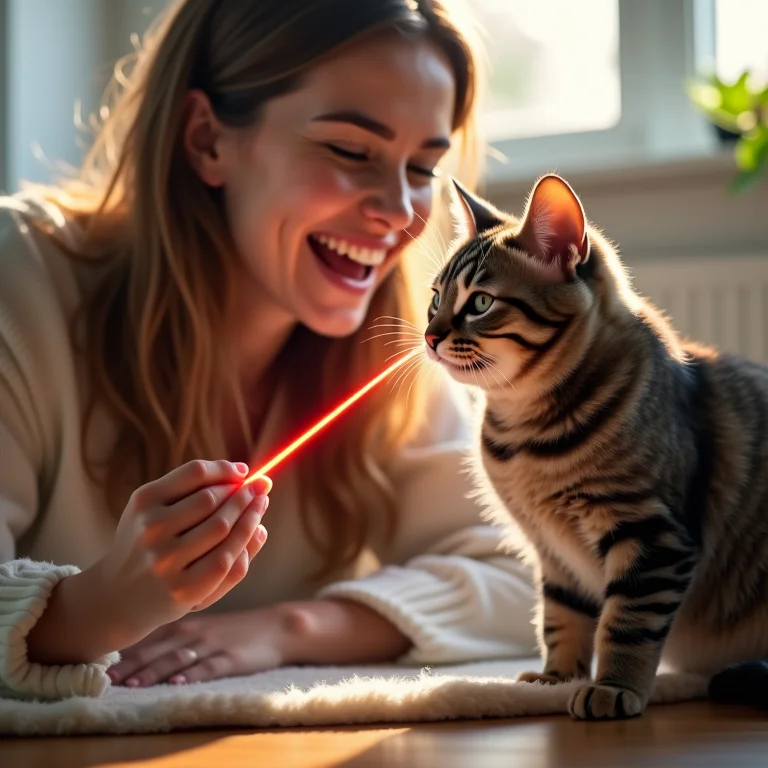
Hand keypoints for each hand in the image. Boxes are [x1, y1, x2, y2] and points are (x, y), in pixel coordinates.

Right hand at [97, 460, 270, 649]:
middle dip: (242, 491)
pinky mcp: (182, 591)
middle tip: (261, 487)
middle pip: (212, 500)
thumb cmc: (145, 543)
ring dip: (251, 514)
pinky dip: (246, 544)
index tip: (243, 471)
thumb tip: (245, 475)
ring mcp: (166, 561)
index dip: (225, 469)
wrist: (116, 597)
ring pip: (223, 529)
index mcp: (144, 501)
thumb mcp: (153, 509)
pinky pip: (226, 562)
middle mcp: (152, 529)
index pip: (195, 473)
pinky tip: (257, 532)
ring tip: (261, 504)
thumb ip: (193, 489)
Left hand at [108, 608, 295, 686]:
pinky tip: (177, 682)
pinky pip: (209, 667)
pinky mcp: (232, 658)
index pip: (147, 637)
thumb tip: (134, 650)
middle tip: (103, 680)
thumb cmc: (235, 630)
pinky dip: (191, 674)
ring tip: (131, 684)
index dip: (122, 652)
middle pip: (156, 650)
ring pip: (177, 658)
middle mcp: (194, 632)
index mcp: (184, 623)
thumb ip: (172, 636)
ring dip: (153, 671)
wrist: (277, 628)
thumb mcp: (203, 626)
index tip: (96, 666)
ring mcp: (212, 645)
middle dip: (128, 666)